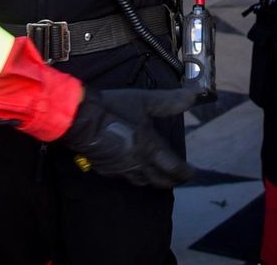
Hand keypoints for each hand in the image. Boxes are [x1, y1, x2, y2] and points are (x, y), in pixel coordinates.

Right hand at [60, 86, 200, 186]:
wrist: (82, 119)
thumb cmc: (115, 108)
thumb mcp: (145, 101)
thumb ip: (170, 101)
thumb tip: (194, 96)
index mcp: (150, 148)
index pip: (173, 168)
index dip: (184, 172)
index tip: (191, 173)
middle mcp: (138, 164)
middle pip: (159, 180)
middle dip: (172, 180)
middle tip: (179, 178)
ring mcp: (121, 169)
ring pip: (142, 182)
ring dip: (154, 180)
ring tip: (159, 176)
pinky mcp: (106, 170)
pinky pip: (125, 178)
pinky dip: (135, 176)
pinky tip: (133, 171)